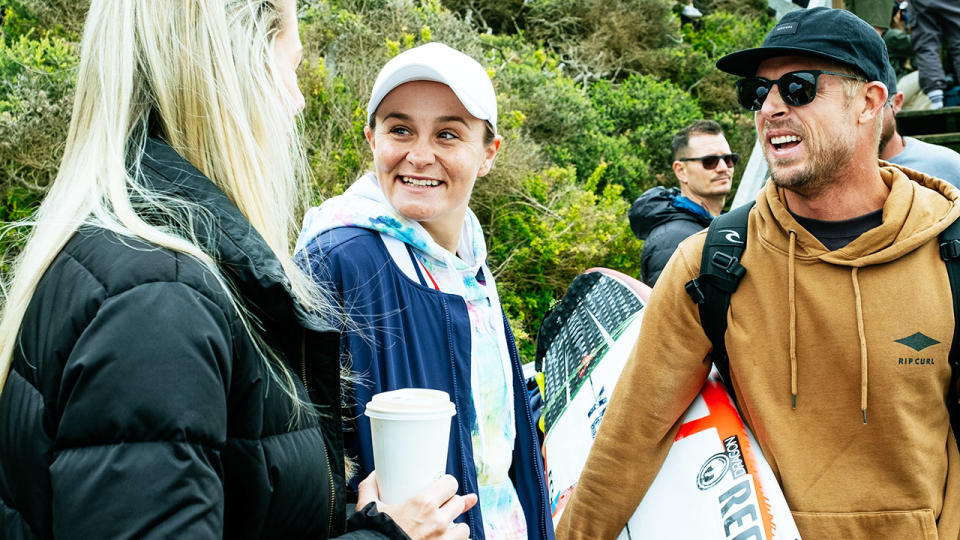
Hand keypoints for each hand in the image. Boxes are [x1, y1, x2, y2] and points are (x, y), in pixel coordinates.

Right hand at [357, 471, 477, 539]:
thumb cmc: (373, 534)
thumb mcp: (367, 508)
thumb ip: (370, 487)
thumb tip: (375, 475)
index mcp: (423, 504)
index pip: (450, 484)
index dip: (447, 485)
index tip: (442, 488)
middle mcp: (437, 521)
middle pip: (458, 503)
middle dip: (451, 504)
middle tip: (440, 508)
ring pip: (464, 527)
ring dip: (456, 526)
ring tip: (445, 528)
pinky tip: (450, 539)